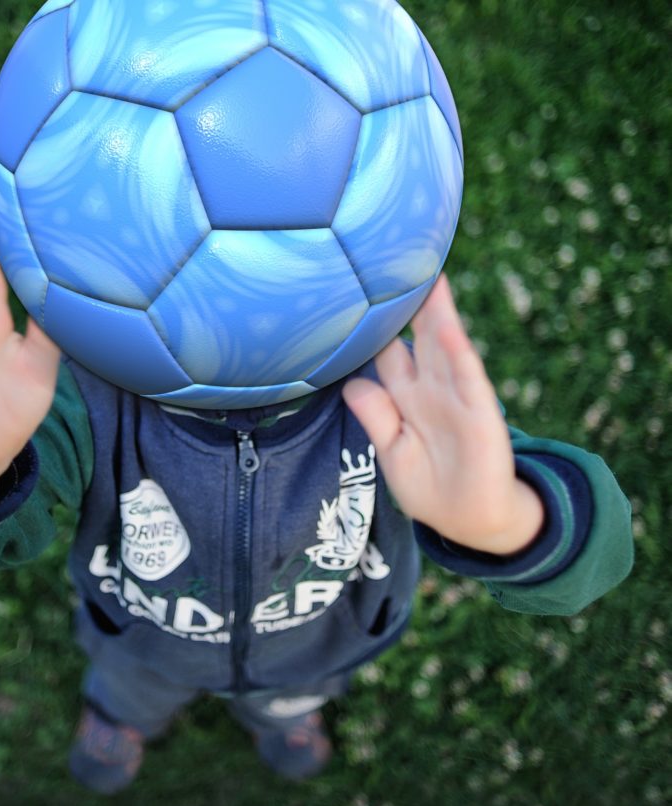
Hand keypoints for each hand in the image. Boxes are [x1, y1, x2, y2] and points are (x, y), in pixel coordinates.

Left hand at [343, 274, 542, 554]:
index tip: (353, 290)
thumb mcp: (392, 451)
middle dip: (406, 302)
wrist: (473, 522)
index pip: (385, 352)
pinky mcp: (481, 415)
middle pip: (415, 337)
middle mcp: (431, 389)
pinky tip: (447, 326)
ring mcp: (457, 398)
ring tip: (427, 274)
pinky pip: (468, 378)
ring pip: (443, 346)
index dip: (372, 324)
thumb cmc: (430, 485)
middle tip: (393, 259)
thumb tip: (348, 382)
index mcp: (406, 398)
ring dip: (436, 312)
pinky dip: (458, 352)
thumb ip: (375, 416)